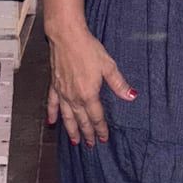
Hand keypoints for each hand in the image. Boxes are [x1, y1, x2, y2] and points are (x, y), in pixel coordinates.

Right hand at [46, 24, 135, 145]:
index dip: (101, 129)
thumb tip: (131, 96)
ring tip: (74, 141)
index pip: (96, 117)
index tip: (104, 138)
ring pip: (67, 116)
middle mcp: (74, 97)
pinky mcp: (54, 85)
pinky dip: (52, 114)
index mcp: (88, 94)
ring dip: (71, 130)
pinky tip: (51, 122)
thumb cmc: (88, 49)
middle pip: (82, 120)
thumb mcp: (108, 66)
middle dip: (87, 133)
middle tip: (90, 144)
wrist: (66, 37)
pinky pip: (53, 104)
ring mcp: (63, 92)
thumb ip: (119, 84)